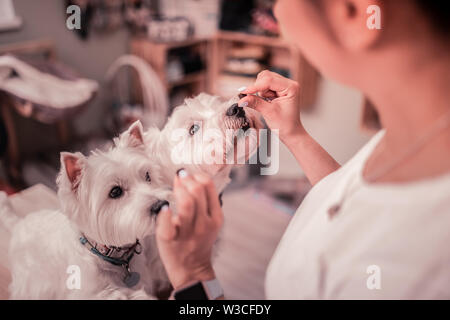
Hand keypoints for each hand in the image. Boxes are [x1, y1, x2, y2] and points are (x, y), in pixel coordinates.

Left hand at [155, 169, 222, 288]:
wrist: (192, 269)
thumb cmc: (198, 241)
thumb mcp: (209, 221)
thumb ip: (202, 201)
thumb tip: (185, 176)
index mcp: (215, 217)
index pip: (208, 186)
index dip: (197, 175)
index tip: (190, 176)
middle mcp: (203, 224)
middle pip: (197, 191)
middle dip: (186, 179)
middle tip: (180, 177)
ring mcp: (187, 232)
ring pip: (185, 203)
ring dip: (178, 189)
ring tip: (174, 186)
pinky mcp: (170, 239)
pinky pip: (168, 225)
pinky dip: (165, 214)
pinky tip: (164, 207)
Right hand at [239, 70, 304, 140]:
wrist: (290, 132)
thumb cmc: (285, 124)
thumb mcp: (269, 113)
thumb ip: (255, 103)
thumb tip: (242, 99)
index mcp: (291, 87)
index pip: (269, 80)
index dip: (255, 86)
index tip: (244, 92)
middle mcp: (289, 83)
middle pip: (266, 77)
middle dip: (259, 88)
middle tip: (260, 101)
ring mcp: (284, 85)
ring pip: (264, 80)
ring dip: (260, 91)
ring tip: (267, 103)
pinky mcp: (279, 89)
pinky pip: (265, 85)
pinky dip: (262, 92)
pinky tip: (267, 101)